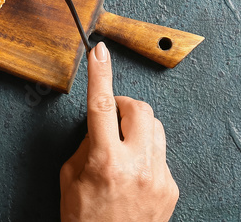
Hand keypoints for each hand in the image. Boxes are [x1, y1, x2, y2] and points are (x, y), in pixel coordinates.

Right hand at [59, 42, 178, 221]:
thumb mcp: (69, 179)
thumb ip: (85, 145)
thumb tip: (100, 126)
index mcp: (105, 161)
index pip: (102, 104)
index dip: (100, 73)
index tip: (99, 51)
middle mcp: (136, 166)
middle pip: (140, 109)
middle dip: (125, 106)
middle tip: (112, 119)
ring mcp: (159, 177)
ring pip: (156, 128)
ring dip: (138, 129)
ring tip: (122, 150)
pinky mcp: (172, 188)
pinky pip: (161, 155)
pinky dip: (146, 155)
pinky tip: (133, 175)